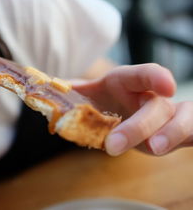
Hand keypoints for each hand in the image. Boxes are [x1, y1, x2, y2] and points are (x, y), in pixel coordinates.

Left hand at [72, 63, 191, 155]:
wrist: (133, 116)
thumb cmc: (112, 101)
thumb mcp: (91, 95)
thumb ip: (71, 91)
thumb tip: (45, 86)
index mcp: (129, 83)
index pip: (143, 74)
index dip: (155, 77)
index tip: (166, 84)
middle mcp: (153, 96)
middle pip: (157, 106)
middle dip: (138, 126)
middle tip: (113, 145)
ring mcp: (170, 114)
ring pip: (183, 119)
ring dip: (170, 134)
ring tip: (153, 149)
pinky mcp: (180, 132)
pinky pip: (190, 134)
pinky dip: (181, 139)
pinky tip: (165, 147)